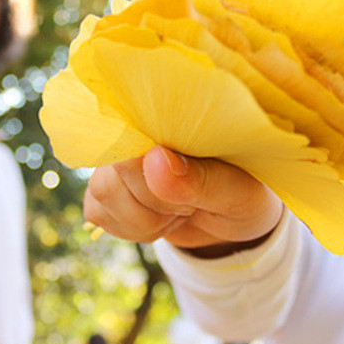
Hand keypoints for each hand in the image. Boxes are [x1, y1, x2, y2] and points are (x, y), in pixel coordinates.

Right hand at [84, 146, 282, 256]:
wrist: (235, 222)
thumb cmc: (245, 195)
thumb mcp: (239, 192)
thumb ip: (200, 180)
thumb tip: (153, 158)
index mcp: (174, 114)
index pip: (133, 128)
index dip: (152, 170)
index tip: (190, 196)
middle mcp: (137, 128)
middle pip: (114, 169)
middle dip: (157, 203)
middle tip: (193, 202)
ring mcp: (118, 159)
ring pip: (102, 194)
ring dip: (145, 219)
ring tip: (180, 211)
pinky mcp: (107, 190)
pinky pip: (97, 212)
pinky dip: (131, 229)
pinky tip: (160, 221)